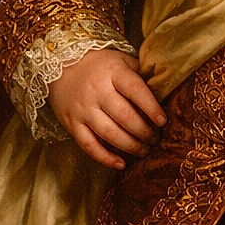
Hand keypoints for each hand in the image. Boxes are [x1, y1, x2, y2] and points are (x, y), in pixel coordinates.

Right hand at [47, 49, 165, 169]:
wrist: (62, 65)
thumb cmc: (100, 65)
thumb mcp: (121, 61)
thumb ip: (140, 75)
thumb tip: (163, 93)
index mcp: (113, 72)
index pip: (135, 90)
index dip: (151, 107)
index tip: (163, 121)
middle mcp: (97, 91)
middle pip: (124, 116)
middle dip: (144, 131)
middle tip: (156, 139)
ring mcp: (83, 108)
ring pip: (109, 133)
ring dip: (130, 145)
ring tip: (144, 150)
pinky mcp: (71, 123)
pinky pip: (88, 145)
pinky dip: (105, 157)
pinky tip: (121, 163)